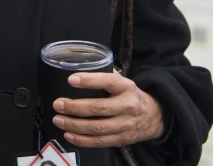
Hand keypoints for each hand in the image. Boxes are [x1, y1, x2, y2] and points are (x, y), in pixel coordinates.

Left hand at [50, 72, 165, 148]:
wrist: (154, 117)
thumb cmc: (131, 96)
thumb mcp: (123, 82)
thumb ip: (105, 77)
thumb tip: (79, 70)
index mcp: (126, 87)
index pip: (108, 81)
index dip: (89, 81)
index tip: (71, 80)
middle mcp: (127, 106)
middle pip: (99, 108)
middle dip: (75, 107)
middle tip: (58, 105)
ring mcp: (125, 125)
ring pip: (97, 128)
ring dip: (74, 125)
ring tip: (59, 120)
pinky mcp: (122, 139)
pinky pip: (99, 142)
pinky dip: (82, 140)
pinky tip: (69, 134)